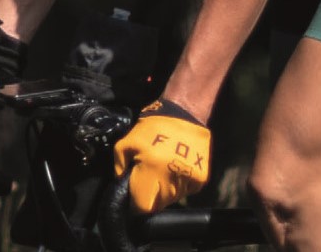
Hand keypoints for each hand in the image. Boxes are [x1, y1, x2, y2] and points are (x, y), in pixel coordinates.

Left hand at [113, 98, 210, 212]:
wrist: (184, 114)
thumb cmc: (152, 128)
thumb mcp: (127, 142)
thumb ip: (119, 165)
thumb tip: (120, 182)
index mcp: (152, 169)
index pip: (143, 205)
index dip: (135, 203)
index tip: (133, 195)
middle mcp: (172, 178)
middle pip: (158, 205)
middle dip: (150, 198)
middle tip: (147, 181)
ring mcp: (188, 180)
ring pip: (172, 200)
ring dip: (164, 192)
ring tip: (161, 172)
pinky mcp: (201, 179)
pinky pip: (185, 192)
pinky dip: (178, 186)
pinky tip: (174, 169)